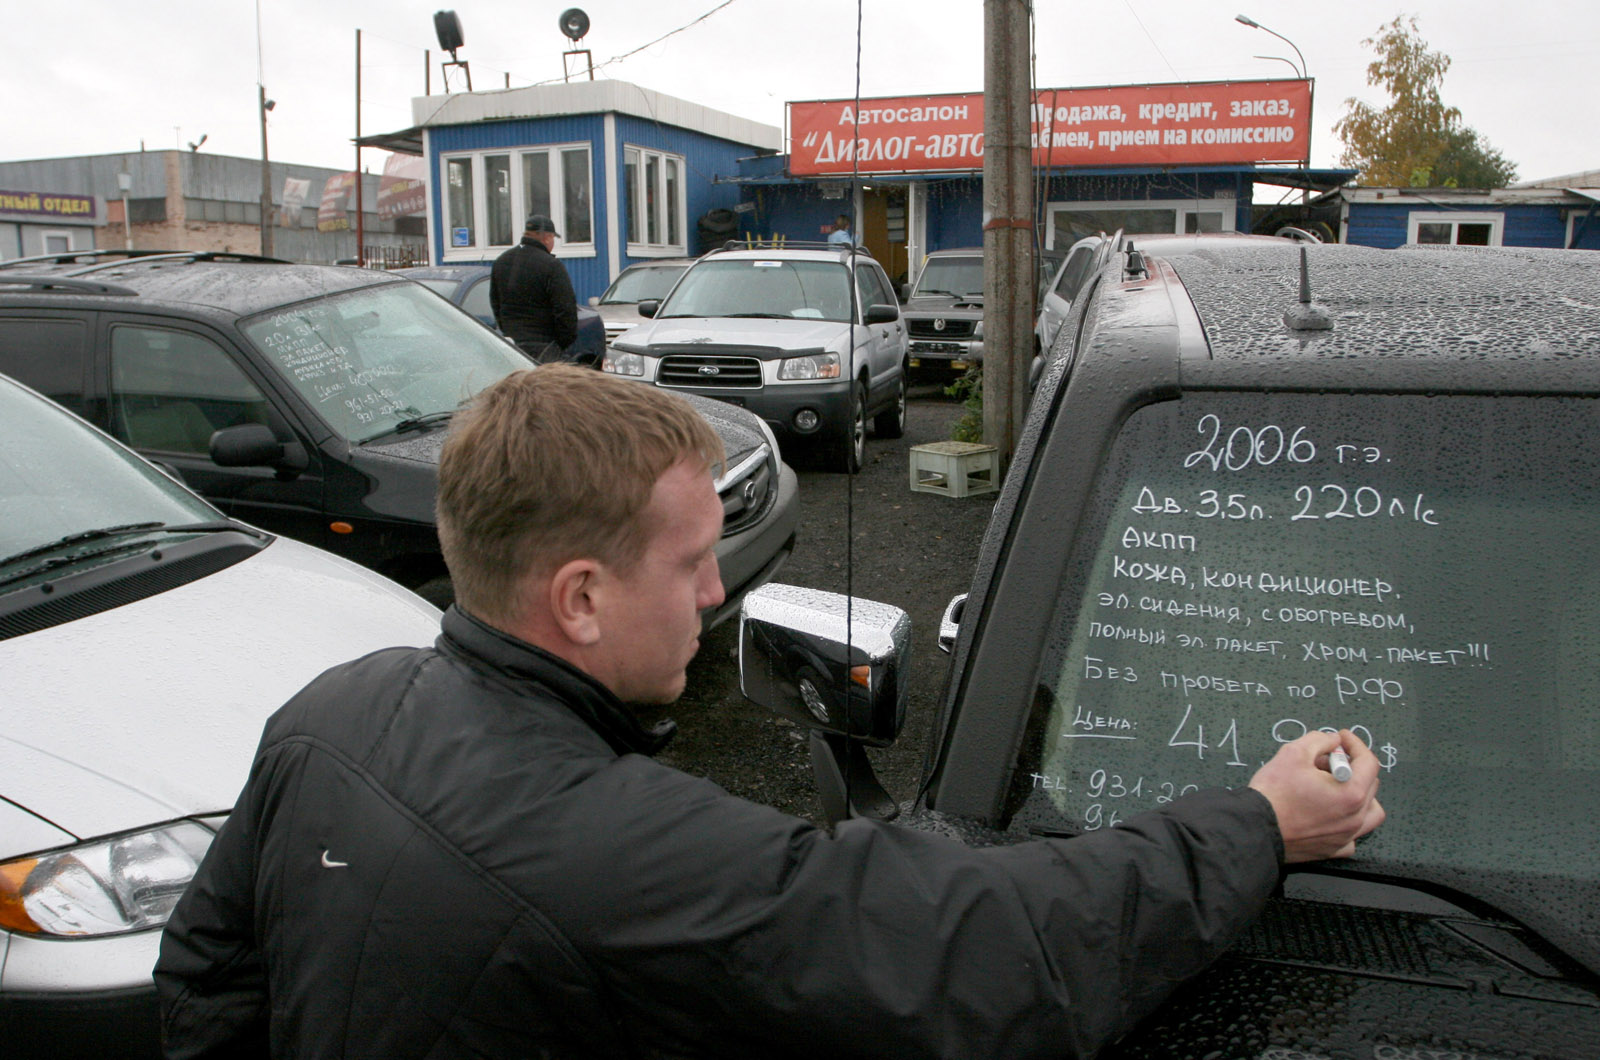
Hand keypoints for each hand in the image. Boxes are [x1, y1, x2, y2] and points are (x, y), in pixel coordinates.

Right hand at [1248, 730, 1385, 862]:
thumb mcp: (1293, 753)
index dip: (1355, 744)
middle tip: (1325, 761)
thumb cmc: (1274, 793)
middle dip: (1351, 767)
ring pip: (1370, 813)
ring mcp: (1345, 837)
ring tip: (1336, 789)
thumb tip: (1333, 740)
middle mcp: (1355, 817)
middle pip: (1370, 784)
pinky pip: (1353, 836)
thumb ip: (1319, 740)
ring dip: (1360, 796)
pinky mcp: (1333, 850)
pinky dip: (1348, 822)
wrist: (1255, 827)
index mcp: (1351, 793)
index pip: (1368, 762)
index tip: (1341, 737)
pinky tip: (1331, 814)